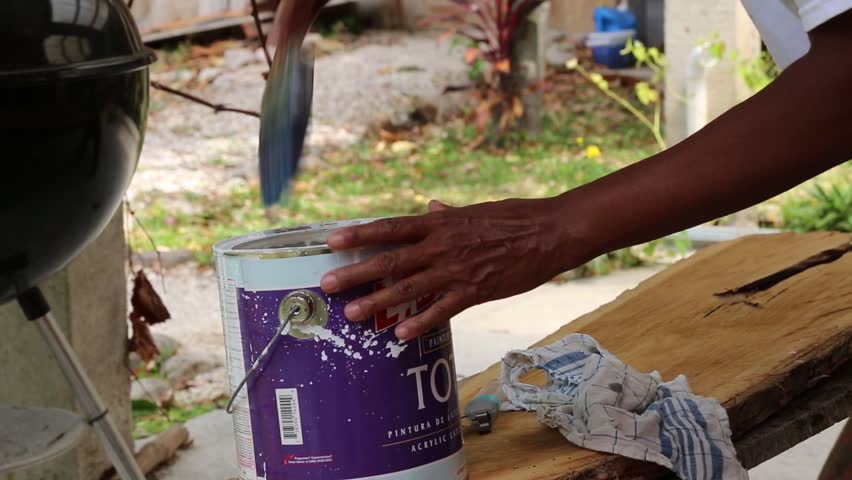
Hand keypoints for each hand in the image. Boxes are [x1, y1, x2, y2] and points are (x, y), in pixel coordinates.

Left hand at [320, 197, 593, 339]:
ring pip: (409, 287)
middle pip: (390, 260)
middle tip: (328, 284)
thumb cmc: (515, 217)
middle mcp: (442, 245)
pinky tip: (401, 335)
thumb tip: (430, 205)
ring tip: (353, 313)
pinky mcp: (476, 291)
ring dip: (378, 301)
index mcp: (440, 223)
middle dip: (356, 272)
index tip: (332, 240)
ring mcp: (457, 269)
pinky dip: (421, 322)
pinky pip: (442, 309)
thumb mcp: (477, 210)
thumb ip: (449, 214)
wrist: (550, 231)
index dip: (360, 234)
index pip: (391, 228)